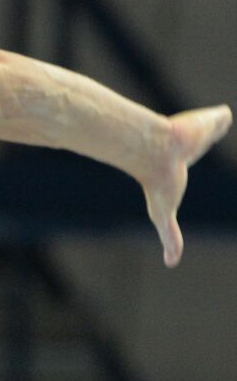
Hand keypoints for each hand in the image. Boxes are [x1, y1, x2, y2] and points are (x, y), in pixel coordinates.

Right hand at [142, 105, 231, 267]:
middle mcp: (190, 148)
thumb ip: (171, 236)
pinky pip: (222, 117)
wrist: (155, 152)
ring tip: (222, 123)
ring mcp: (199, 133)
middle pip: (202, 140)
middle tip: (213, 135)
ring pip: (213, 126)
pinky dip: (223, 119)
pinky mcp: (208, 121)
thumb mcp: (163, 214)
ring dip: (217, 125)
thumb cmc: (157, 182)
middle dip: (208, 137)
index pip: (189, 158)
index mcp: (181, 164)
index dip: (193, 155)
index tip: (193, 155)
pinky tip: (225, 119)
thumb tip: (172, 264)